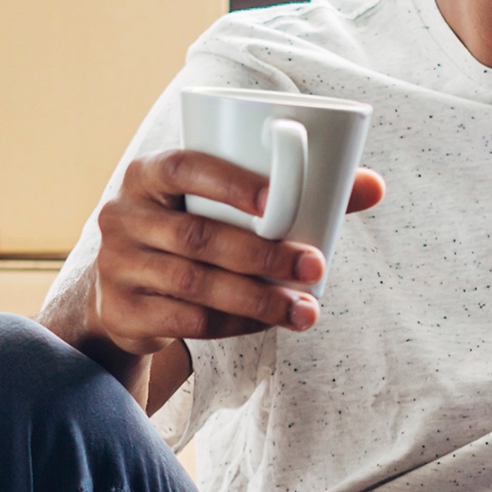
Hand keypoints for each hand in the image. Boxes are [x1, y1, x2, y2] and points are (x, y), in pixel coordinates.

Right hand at [76, 149, 386, 355]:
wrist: (129, 291)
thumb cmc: (196, 230)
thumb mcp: (226, 206)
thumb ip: (297, 192)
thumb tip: (374, 186)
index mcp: (147, 174)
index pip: (183, 168)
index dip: (229, 183)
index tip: (277, 203)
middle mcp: (123, 215)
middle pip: (197, 237)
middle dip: (262, 255)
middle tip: (314, 266)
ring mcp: (117, 265)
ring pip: (194, 285)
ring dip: (257, 299)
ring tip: (304, 309)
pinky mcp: (123, 311)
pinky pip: (186, 321)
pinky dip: (234, 324)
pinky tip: (268, 323)